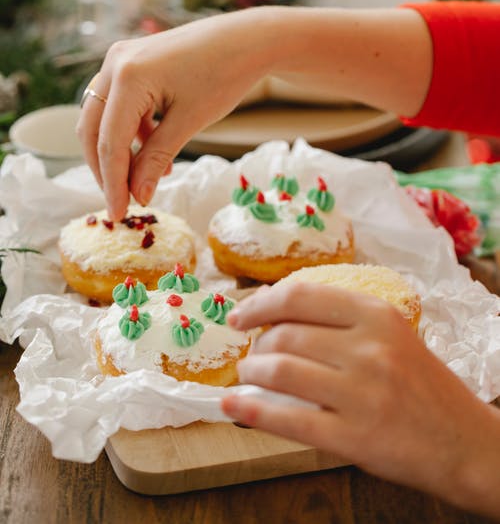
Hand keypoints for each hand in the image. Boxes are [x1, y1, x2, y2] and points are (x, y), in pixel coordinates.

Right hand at [77, 9, 269, 219]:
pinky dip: (129, 131)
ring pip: (101, 117)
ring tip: (142, 180)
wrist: (247, 40)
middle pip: (93, 129)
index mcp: (129, 77)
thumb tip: (137, 196)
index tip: (118, 214)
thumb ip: (157, 159)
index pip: (109, 142)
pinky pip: (117, 104)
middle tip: (122, 202)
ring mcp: (120, 59)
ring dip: (117, 151)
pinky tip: (152, 152)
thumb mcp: (189, 123)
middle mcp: (115, 63)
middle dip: (106, 169)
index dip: (112, 183)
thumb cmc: (224, 76)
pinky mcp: (131, 62)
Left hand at [222, 282, 499, 513]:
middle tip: (251, 356)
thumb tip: (274, 310)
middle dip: (256, 345)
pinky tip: (233, 407)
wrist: (465, 442)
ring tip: (246, 378)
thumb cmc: (423, 385)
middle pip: (284, 335)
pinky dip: (252, 412)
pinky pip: (287, 420)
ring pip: (279, 372)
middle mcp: (368, 349)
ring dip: (250, 374)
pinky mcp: (353, 437)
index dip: (260, 303)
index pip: (300, 297)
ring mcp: (361, 394)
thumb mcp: (392, 336)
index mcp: (377, 315)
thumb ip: (341, 321)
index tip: (240, 315)